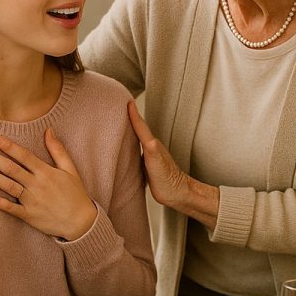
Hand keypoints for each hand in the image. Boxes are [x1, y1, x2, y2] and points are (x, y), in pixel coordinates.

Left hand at [0, 129, 96, 240]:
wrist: (81, 222)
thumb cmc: (76, 194)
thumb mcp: (70, 169)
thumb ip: (58, 150)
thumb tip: (49, 130)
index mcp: (47, 172)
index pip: (24, 156)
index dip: (10, 147)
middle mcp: (37, 185)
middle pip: (12, 169)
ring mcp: (32, 201)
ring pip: (9, 186)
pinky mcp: (29, 216)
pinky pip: (12, 209)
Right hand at [127, 102, 218, 228]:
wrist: (175, 194)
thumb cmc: (167, 179)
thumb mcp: (156, 161)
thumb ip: (151, 149)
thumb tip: (147, 139)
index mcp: (151, 144)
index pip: (140, 126)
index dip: (133, 115)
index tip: (127, 102)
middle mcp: (150, 148)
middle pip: (138, 130)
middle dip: (129, 119)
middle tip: (120, 108)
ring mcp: (148, 157)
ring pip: (136, 140)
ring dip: (129, 132)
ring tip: (120, 124)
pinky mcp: (146, 166)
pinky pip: (135, 152)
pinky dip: (129, 146)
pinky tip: (125, 149)